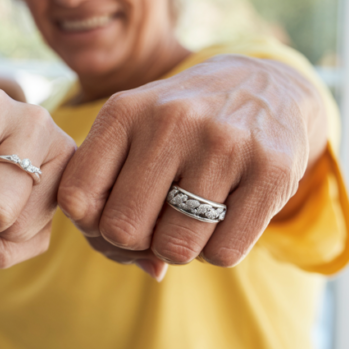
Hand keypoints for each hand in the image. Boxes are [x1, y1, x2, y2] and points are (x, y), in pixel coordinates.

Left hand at [57, 54, 328, 276]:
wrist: (264, 85)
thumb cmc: (179, 125)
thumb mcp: (132, 132)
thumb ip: (108, 193)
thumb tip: (139, 264)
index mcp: (124, 112)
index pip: (76, 198)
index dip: (88, 225)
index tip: (109, 218)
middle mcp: (170, 120)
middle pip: (123, 230)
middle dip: (135, 242)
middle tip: (154, 226)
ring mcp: (223, 143)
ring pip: (175, 248)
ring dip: (179, 249)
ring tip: (189, 220)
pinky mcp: (272, 170)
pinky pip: (224, 253)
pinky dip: (218, 251)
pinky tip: (223, 220)